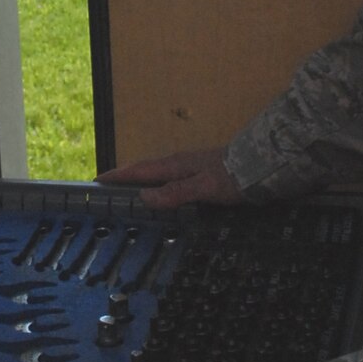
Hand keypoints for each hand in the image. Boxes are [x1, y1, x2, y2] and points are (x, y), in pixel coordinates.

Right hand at [98, 145, 240, 209]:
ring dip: (142, 183)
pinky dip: (159, 188)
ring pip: (159, 176)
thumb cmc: (234, 177)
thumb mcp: (203, 187)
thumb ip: (175, 192)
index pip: (140, 170)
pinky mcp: (202, 174)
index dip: (118, 175)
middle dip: (126, 178)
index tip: (97, 180)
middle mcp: (180, 164)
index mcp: (176, 165)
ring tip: (129, 196)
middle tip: (107, 190)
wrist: (265, 167)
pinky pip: (171, 181)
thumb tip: (143, 197)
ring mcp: (191, 168)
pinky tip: (163, 197)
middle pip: (146, 171)